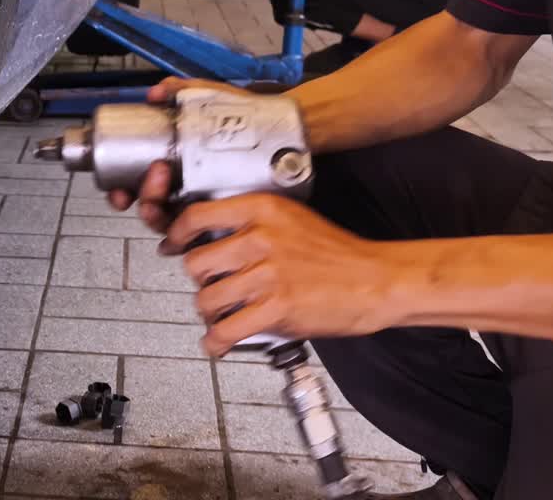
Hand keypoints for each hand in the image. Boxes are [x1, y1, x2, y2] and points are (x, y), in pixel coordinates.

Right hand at [106, 78, 251, 230]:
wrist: (286, 128)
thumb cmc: (246, 116)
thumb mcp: (211, 97)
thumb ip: (182, 91)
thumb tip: (156, 93)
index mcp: (171, 167)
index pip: (135, 187)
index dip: (120, 192)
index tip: (118, 188)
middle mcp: (182, 191)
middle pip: (149, 207)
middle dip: (143, 196)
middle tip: (155, 171)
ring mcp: (201, 206)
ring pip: (168, 222)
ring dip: (158, 209)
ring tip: (167, 183)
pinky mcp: (222, 217)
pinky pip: (198, 235)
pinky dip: (185, 236)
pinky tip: (185, 225)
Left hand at [162, 193, 398, 355]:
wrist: (379, 279)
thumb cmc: (339, 254)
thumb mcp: (292, 220)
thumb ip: (253, 225)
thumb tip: (212, 239)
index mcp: (262, 211)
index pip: (197, 216)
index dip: (177, 235)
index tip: (173, 245)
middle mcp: (260, 239)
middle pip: (196, 263)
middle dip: (200, 281)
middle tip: (211, 288)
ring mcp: (268, 275)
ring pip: (207, 299)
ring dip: (209, 314)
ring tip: (221, 316)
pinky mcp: (277, 309)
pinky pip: (226, 330)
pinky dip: (216, 342)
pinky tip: (218, 343)